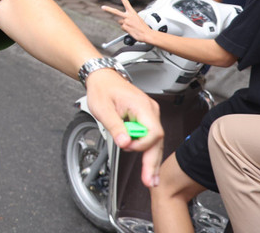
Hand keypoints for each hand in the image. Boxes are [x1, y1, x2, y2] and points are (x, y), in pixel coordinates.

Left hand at [84, 68, 162, 187]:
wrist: (101, 78)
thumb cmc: (102, 89)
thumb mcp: (103, 109)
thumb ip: (115, 126)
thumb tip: (125, 142)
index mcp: (142, 106)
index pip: (153, 132)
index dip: (142, 144)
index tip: (126, 145)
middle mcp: (150, 110)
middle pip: (157, 140)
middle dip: (153, 162)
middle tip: (150, 180)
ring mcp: (149, 115)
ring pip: (155, 141)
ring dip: (151, 160)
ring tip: (150, 179)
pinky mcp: (145, 118)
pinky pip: (149, 137)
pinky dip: (147, 151)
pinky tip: (149, 166)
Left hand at [101, 0, 154, 43]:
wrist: (147, 34)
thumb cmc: (143, 27)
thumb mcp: (137, 19)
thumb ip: (129, 17)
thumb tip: (122, 20)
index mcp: (132, 12)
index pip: (126, 3)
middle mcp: (128, 16)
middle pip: (116, 12)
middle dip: (108, 9)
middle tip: (103, 7)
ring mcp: (126, 22)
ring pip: (120, 22)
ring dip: (124, 24)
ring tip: (132, 27)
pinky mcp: (124, 27)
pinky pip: (122, 27)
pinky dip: (126, 29)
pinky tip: (131, 30)